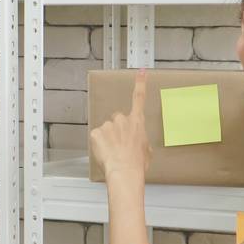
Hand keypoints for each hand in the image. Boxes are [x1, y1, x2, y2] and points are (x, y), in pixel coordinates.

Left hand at [89, 70, 152, 185]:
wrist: (125, 171)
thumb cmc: (136, 164)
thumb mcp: (146, 151)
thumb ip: (141, 140)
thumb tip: (138, 143)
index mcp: (137, 122)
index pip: (139, 98)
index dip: (140, 84)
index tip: (141, 73)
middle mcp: (123, 120)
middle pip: (117, 119)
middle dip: (116, 129)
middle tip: (119, 144)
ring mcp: (109, 125)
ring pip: (105, 129)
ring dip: (107, 138)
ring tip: (113, 151)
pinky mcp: (97, 132)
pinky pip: (96, 136)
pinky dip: (99, 144)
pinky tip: (105, 152)